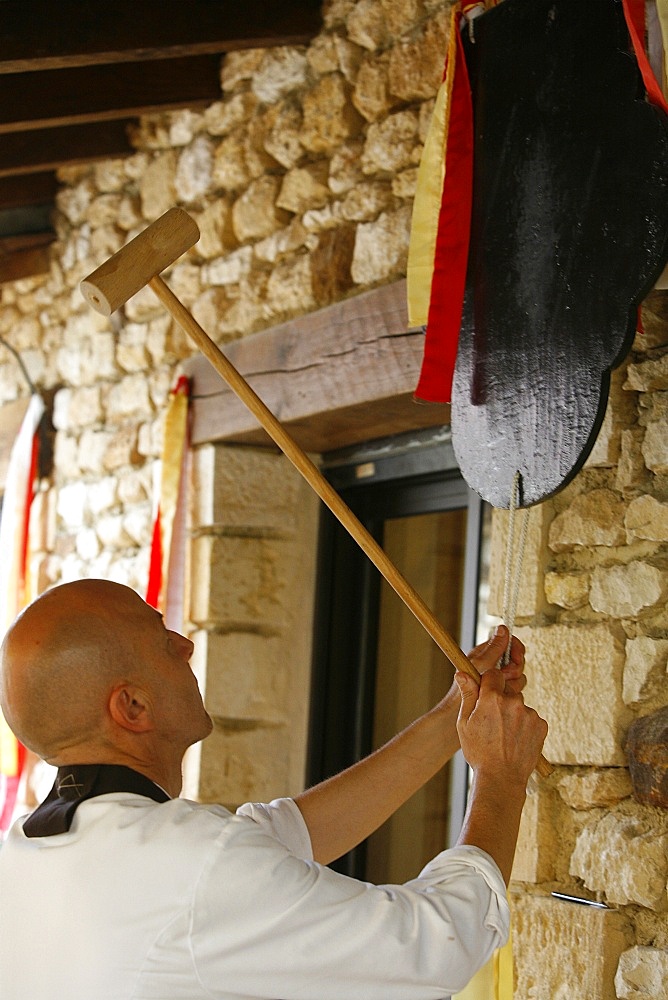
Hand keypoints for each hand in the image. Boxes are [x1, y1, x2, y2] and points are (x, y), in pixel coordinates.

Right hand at [455, 663, 547, 787]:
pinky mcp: (541, 725)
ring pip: (519, 705)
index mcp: (492, 698)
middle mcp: (514, 702)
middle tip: (492, 721)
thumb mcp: (464, 723)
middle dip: (500, 700)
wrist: (502, 778)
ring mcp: (530, 714)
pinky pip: (530, 717)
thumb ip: (468, 695)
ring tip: (504, 735)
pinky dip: (524, 725)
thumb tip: (463, 673)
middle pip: (507, 690)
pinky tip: (515, 739)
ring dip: (513, 713)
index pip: (493, 674)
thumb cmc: (479, 752)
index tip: (485, 693)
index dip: (488, 683)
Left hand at [468, 624, 525, 693]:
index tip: (517, 658)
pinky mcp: (502, 691)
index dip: (516, 649)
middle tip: (505, 676)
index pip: (510, 643)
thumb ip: (494, 648)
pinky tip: (502, 695)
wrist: (460, 710)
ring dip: (512, 682)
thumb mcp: (480, 664)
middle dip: (514, 669)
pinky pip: (516, 690)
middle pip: (518, 661)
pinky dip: (510, 692)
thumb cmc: (465, 687)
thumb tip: (503, 628)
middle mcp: (495, 664)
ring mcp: (499, 678)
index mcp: (487, 653)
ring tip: (500, 687)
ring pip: (519, 676)